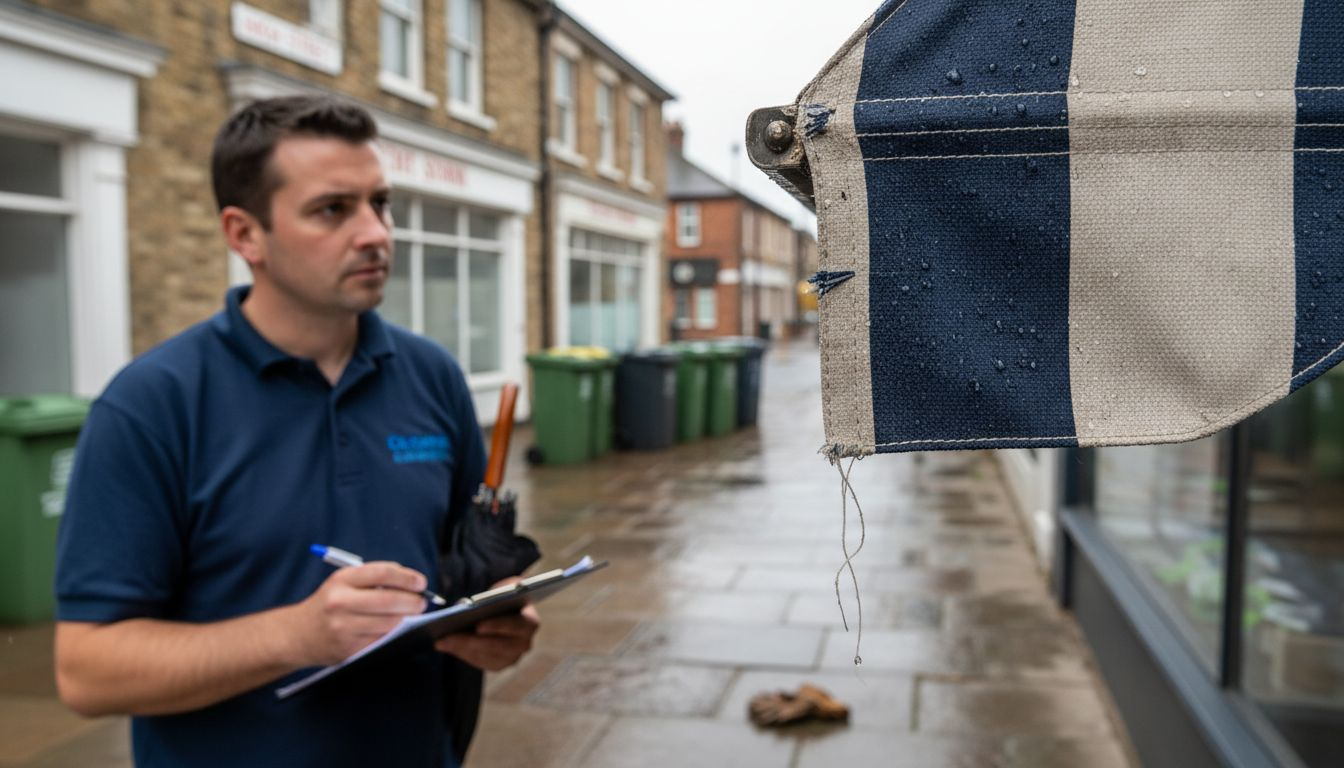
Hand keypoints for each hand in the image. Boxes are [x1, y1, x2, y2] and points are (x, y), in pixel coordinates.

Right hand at [288, 562, 428, 665]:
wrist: (297, 634)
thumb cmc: (327, 604)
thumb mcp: (343, 582)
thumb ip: (373, 578)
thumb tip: (410, 581)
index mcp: (341, 580)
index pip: (383, 573)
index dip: (407, 577)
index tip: (421, 582)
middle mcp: (340, 602)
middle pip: (389, 600)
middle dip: (413, 601)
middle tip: (422, 602)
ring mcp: (343, 627)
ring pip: (389, 623)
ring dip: (407, 619)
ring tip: (412, 614)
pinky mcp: (348, 648)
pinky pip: (381, 640)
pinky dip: (393, 634)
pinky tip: (396, 629)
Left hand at [434, 578, 539, 670]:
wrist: (509, 612)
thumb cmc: (505, 597)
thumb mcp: (506, 588)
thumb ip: (500, 590)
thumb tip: (475, 602)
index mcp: (530, 622)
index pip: (515, 626)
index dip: (497, 626)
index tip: (477, 626)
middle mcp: (524, 644)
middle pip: (497, 646)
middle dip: (470, 641)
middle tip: (447, 636)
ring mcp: (512, 657)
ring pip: (485, 656)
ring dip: (461, 648)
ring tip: (441, 641)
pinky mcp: (499, 664)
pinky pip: (479, 662)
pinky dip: (462, 653)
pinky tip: (446, 645)